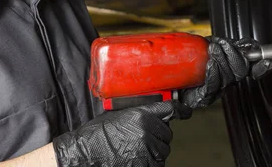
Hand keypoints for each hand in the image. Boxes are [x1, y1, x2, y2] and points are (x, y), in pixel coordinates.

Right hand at [53, 100, 191, 166]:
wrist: (85, 152)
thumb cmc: (97, 133)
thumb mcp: (118, 114)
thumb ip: (138, 112)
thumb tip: (153, 114)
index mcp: (142, 115)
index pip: (170, 110)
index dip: (181, 110)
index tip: (186, 112)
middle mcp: (148, 131)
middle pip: (167, 134)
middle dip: (158, 135)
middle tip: (140, 137)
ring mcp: (147, 150)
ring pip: (163, 150)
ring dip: (154, 150)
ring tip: (135, 149)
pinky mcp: (144, 165)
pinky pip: (157, 164)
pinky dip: (150, 162)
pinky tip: (135, 158)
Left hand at [179, 37, 271, 108]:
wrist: (172, 85)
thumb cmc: (189, 68)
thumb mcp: (206, 49)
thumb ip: (222, 44)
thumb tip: (235, 39)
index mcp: (229, 70)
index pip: (251, 69)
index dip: (261, 66)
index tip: (266, 61)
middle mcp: (225, 81)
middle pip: (240, 71)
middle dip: (233, 55)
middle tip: (222, 44)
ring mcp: (216, 89)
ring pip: (227, 77)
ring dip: (221, 60)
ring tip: (213, 49)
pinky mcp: (204, 97)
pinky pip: (212, 85)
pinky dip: (212, 73)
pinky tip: (210, 65)